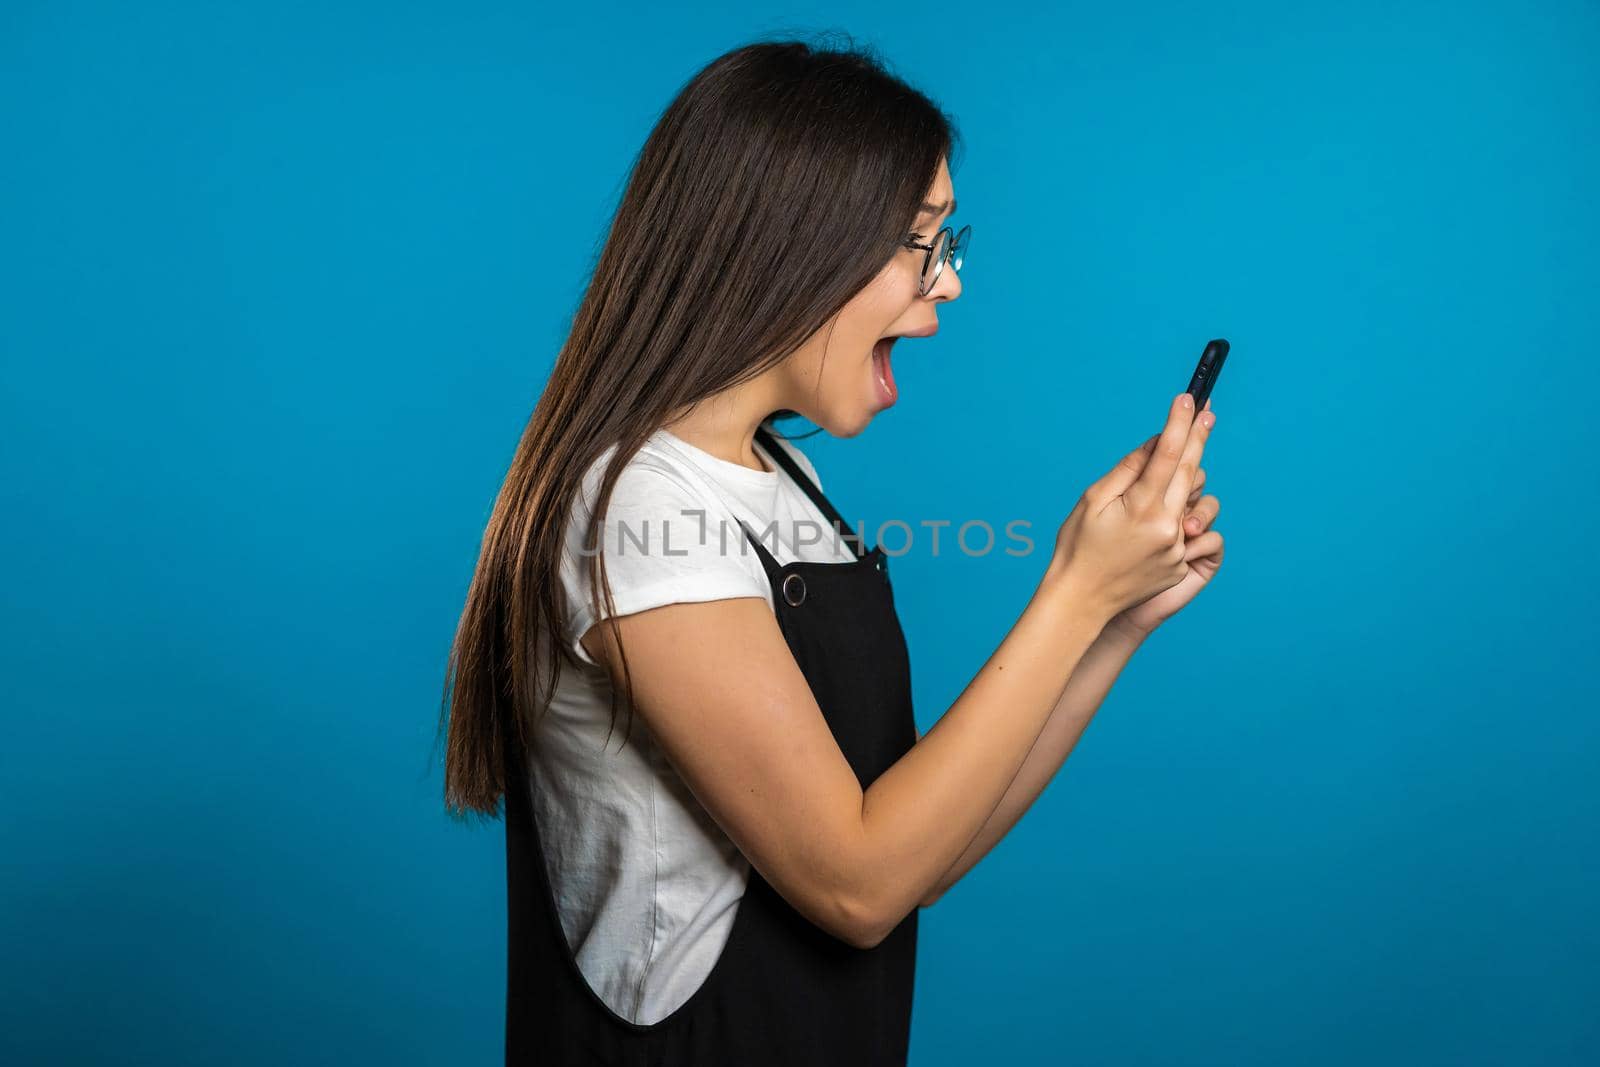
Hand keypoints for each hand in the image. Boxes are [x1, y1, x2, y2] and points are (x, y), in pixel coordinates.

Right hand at [1047, 392, 1216, 623]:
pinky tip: (1153, 522)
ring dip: (1185, 481)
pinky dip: (1175, 515)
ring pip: (1194, 498)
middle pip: (1191, 470)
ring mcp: (1176, 548)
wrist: (1081, 600)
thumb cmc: (1079, 546)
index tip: (1188, 399)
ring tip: (1164, 480)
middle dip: (1198, 437)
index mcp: (1142, 507)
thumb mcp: (1093, 499)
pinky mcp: (1180, 565)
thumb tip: (1157, 442)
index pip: (1168, 453)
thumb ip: (1129, 468)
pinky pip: (1188, 528)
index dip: (1180, 422)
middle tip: (1207, 410)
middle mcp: (1167, 526)